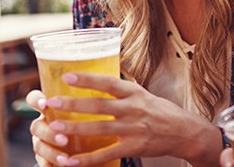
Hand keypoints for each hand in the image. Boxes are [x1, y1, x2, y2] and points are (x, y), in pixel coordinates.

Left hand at [28, 72, 223, 165]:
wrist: (183, 132)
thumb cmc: (159, 110)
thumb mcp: (142, 94)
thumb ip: (120, 90)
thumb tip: (96, 79)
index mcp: (133, 92)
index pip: (108, 83)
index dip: (87, 79)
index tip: (66, 76)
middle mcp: (133, 109)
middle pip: (98, 106)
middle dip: (72, 104)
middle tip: (50, 102)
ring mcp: (133, 130)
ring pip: (99, 130)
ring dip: (74, 128)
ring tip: (53, 127)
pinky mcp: (133, 148)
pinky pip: (106, 154)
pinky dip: (86, 159)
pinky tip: (70, 160)